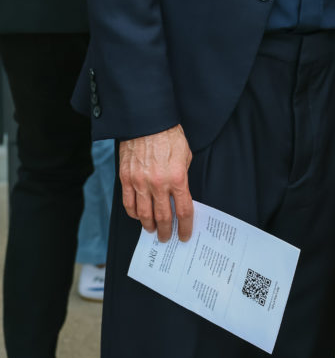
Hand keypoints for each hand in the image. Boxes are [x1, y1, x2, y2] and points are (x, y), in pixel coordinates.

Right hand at [119, 124, 192, 241]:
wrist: (147, 121)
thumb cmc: (169, 135)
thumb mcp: (185, 155)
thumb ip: (183, 177)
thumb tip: (181, 195)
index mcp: (178, 177)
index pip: (184, 211)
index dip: (185, 227)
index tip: (185, 235)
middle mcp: (159, 183)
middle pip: (163, 217)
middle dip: (166, 231)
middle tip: (167, 237)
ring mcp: (140, 182)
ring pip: (144, 215)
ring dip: (149, 226)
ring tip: (152, 230)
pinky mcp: (126, 178)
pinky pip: (129, 204)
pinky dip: (134, 214)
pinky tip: (139, 216)